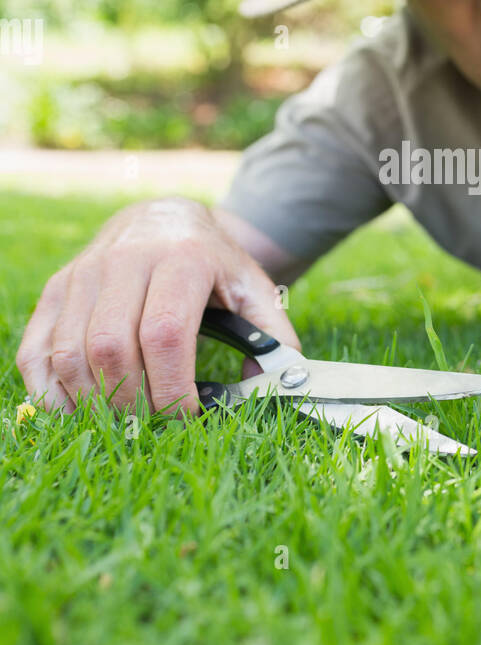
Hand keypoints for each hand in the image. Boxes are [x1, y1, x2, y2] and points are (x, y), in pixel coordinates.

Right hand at [16, 197, 299, 415]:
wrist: (162, 218)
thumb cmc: (213, 263)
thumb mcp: (253, 287)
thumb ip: (274, 335)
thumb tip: (281, 385)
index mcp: (182, 258)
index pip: (165, 333)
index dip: (172, 387)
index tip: (187, 417)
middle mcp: (125, 260)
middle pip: (113, 347)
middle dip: (133, 401)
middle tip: (154, 425)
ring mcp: (83, 274)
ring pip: (71, 352)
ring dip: (93, 402)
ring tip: (123, 421)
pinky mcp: (56, 290)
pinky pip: (36, 350)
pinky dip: (50, 391)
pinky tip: (78, 411)